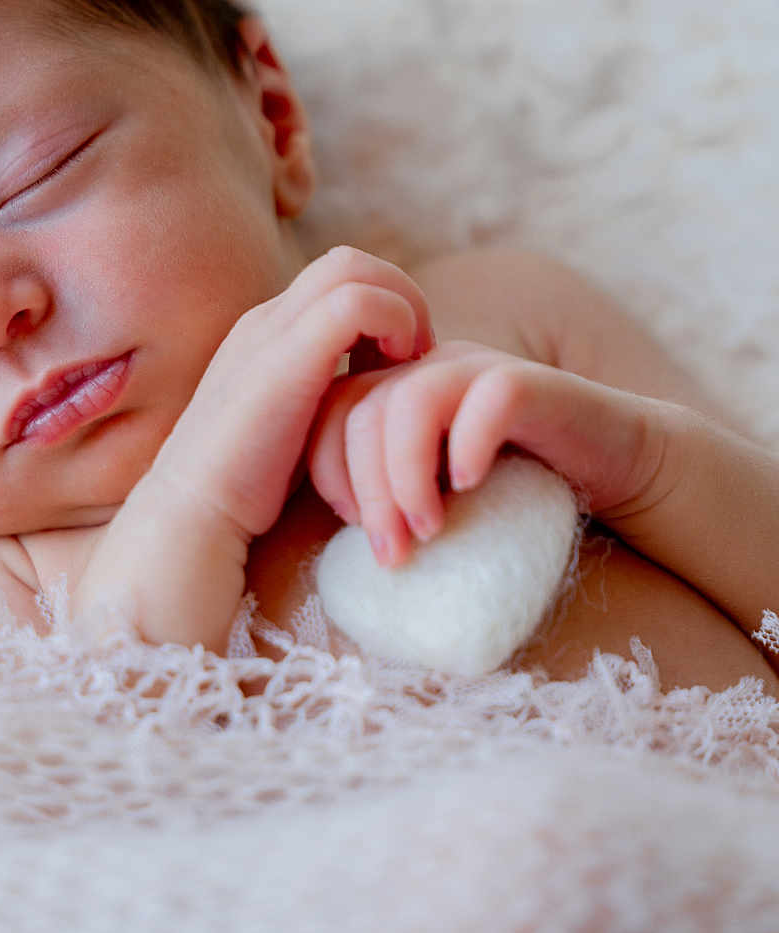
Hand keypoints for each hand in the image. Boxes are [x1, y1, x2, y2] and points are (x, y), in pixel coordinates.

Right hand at [73, 246, 433, 649]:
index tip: (400, 370)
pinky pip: (359, 301)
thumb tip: (364, 413)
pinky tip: (397, 376)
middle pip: (348, 262)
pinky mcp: (286, 356)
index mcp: (261, 340)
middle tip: (417, 358)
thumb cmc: (239, 501)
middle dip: (399, 297)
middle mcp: (263, 323)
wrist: (189, 520)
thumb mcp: (285, 439)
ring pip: (355, 267)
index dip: (380, 314)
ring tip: (411, 363)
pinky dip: (395, 324)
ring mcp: (270, 334)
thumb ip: (315, 411)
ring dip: (402, 305)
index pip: (333, 285)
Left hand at [307, 340, 670, 565]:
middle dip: (365, 491)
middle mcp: (431, 371)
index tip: (351, 529)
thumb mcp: (436, 501)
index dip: (327, 473)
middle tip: (391, 554)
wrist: (613, 469)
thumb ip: (387, 501)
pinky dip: (469, 444)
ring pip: (412, 400)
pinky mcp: (533, 382)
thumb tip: (332, 549)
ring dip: (407, 475)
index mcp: (396, 393)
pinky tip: (470, 486)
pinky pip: (488, 396)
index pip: (330, 415)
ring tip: (429, 529)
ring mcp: (480, 370)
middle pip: (362, 411)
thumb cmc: (514, 495)